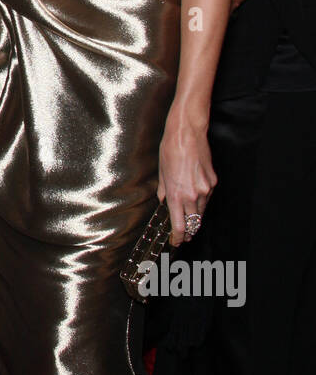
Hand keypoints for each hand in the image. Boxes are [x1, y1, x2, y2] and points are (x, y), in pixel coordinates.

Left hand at [157, 112, 215, 246]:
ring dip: (196, 217)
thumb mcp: (161, 173)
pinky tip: (196, 198)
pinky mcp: (213, 182)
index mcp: (175, 195)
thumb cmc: (171, 150)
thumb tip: (164, 201)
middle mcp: (191, 195)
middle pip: (193, 222)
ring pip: (201, 211)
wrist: (187, 133)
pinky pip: (207, 197)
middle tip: (185, 235)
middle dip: (189, 230)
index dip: (179, 237)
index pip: (179, 225)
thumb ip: (163, 191)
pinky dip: (202, 201)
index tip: (177, 241)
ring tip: (190, 220)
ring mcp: (205, 189)